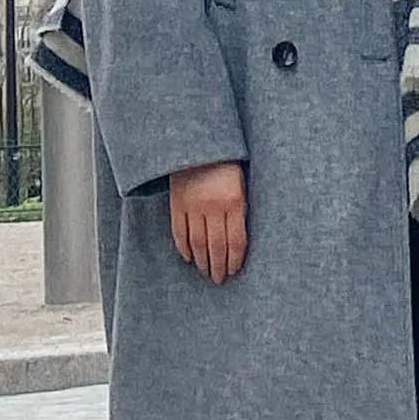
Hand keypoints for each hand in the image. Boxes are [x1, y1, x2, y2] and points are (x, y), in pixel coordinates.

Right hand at [167, 160, 248, 281]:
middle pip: (216, 247)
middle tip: (219, 280)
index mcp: (234, 201)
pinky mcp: (176, 203)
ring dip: (202, 261)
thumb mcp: (242, 182)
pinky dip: (183, 248)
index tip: (234, 271)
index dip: (235, 260)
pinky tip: (189, 257)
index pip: (236, 241)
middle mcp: (212, 206)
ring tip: (205, 272)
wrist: (198, 139)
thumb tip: (240, 239)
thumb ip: (241, 208)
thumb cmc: (227, 160)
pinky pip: (179, 232)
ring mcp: (192, 205)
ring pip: (197, 243)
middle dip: (218, 267)